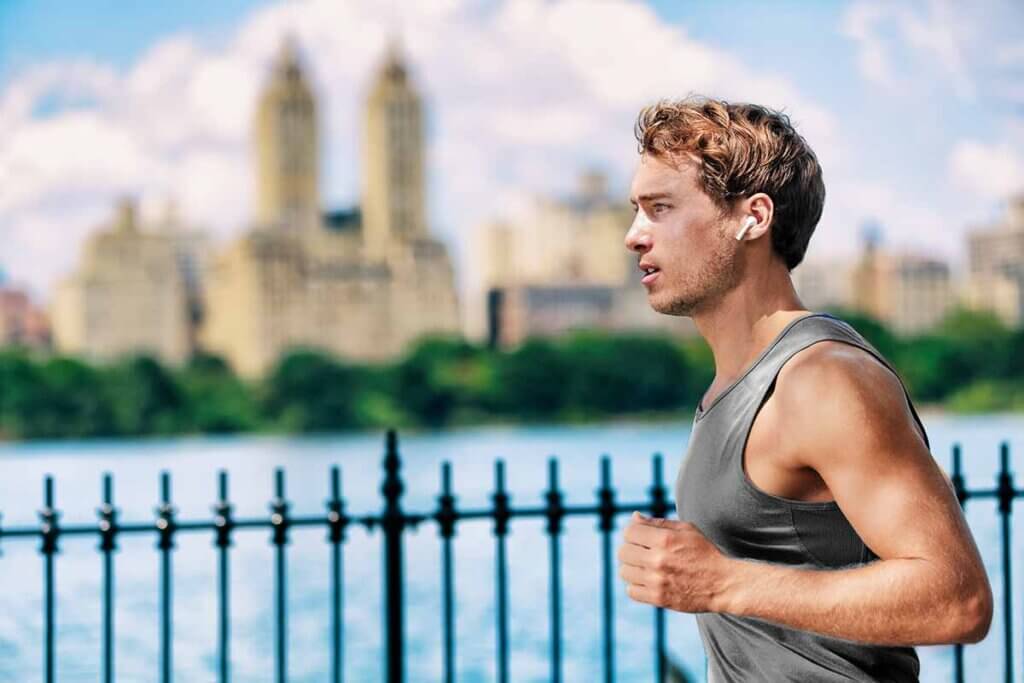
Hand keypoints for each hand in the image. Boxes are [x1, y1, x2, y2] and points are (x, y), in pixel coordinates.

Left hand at [617, 511, 731, 612]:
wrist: (723, 584)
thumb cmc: (704, 553)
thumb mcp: (686, 530)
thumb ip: (658, 522)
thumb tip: (634, 517)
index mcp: (665, 539)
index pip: (629, 532)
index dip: (633, 533)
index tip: (642, 538)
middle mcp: (658, 559)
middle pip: (623, 552)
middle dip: (632, 550)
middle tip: (644, 553)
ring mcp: (657, 580)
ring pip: (624, 572)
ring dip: (633, 568)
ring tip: (646, 568)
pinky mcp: (658, 598)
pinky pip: (631, 591)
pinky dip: (636, 586)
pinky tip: (649, 582)